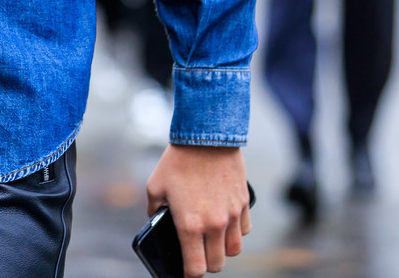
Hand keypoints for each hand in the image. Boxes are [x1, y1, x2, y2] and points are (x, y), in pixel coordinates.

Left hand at [145, 144, 249, 276]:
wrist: (206, 135)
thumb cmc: (178, 160)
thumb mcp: (155, 187)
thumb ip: (154, 210)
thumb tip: (156, 220)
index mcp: (189, 225)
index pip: (196, 269)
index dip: (190, 274)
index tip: (186, 270)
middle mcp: (214, 224)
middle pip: (217, 264)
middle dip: (207, 264)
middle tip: (198, 255)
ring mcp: (232, 214)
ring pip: (234, 250)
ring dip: (223, 249)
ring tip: (214, 240)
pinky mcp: (244, 203)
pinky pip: (244, 230)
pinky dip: (236, 231)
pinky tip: (226, 222)